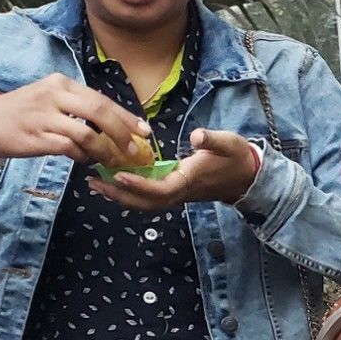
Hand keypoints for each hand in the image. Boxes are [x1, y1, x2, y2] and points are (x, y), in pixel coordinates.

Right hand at [0, 73, 150, 167]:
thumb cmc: (23, 112)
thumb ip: (79, 108)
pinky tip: (84, 160)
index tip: (144, 132)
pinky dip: (81, 156)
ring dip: (104, 150)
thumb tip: (114, 124)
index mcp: (62, 84)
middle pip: (99, 112)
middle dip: (122, 133)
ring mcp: (44, 116)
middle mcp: (54, 95)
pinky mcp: (36, 137)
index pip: (102, 99)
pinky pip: (69, 148)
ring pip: (86, 134)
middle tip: (134, 151)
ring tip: (111, 160)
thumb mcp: (51, 99)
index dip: (126, 117)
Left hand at [88, 129, 260, 210]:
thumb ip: (212, 139)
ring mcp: (177, 194)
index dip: (139, 184)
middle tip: (93, 181)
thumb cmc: (237, 157)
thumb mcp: (229, 143)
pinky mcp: (175, 192)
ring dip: (119, 196)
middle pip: (146, 202)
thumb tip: (196, 136)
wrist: (248, 177)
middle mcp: (181, 192)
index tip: (118, 173)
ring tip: (95, 183)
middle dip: (119, 194)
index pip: (160, 189)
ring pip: (145, 203)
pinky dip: (128, 194)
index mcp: (190, 180)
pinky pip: (148, 198)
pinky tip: (113, 183)